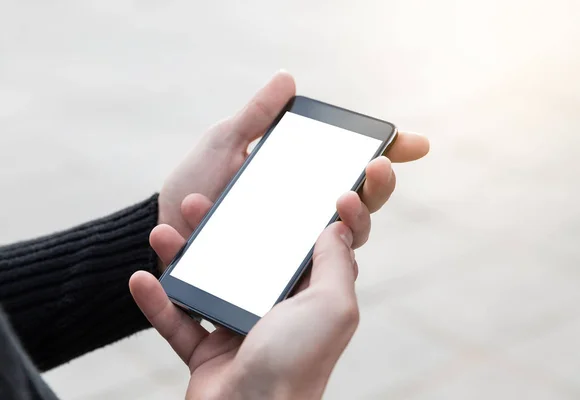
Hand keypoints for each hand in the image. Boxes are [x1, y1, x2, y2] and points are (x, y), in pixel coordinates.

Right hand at [131, 195, 365, 399]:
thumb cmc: (297, 363)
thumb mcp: (331, 305)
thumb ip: (335, 263)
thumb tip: (337, 226)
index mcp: (305, 298)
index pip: (293, 249)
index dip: (280, 218)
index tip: (265, 190)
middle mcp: (273, 312)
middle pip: (241, 260)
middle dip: (217, 230)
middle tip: (196, 202)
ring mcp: (237, 332)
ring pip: (205, 284)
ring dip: (181, 258)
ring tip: (162, 231)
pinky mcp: (206, 354)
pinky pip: (177, 323)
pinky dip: (157, 303)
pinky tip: (140, 279)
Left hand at [156, 70, 428, 269]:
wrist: (157, 230)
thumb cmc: (193, 184)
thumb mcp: (223, 144)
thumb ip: (255, 117)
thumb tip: (288, 80)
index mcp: (299, 190)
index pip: (353, 178)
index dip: (386, 161)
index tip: (414, 144)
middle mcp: (302, 225)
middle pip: (359, 214)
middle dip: (378, 191)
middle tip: (378, 169)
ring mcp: (289, 255)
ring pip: (342, 249)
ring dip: (355, 221)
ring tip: (347, 198)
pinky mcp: (269, 281)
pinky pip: (296, 272)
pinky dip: (297, 246)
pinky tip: (284, 224)